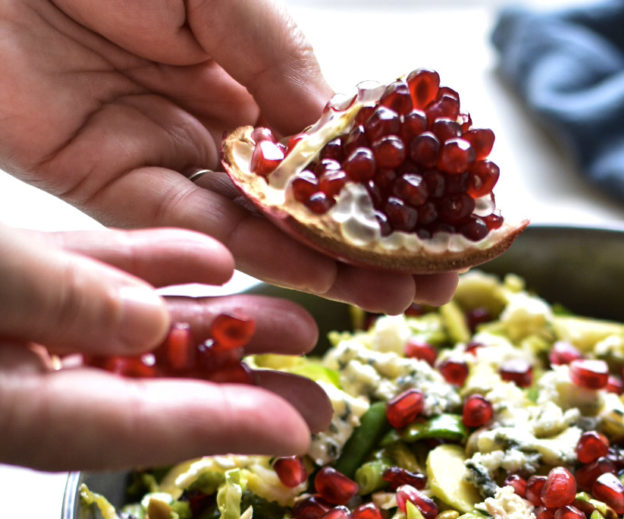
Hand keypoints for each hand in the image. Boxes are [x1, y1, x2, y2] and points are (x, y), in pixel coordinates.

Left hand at [0, 0, 457, 313]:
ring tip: (393, 295)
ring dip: (324, 266)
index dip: (392, 183)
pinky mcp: (111, 186)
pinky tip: (299, 275)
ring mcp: (168, 158)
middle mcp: (217, 122)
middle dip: (373, 245)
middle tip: (437, 282)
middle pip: (307, 202)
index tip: (448, 215)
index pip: (336, 143)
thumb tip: (340, 127)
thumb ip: (278, 54)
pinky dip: (240, 252)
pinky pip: (185, 228)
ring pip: (257, 228)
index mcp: (249, 65)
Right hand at [0, 222, 332, 470]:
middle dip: (246, 398)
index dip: (223, 429)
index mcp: (9, 404)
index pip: (135, 424)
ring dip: (221, 327)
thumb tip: (148, 321)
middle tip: (321, 406)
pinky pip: (98, 274)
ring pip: (137, 332)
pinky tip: (216, 259)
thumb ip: (50, 298)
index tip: (295, 432)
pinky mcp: (15, 274)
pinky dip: (156, 266)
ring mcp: (22, 325)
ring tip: (300, 328)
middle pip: (156, 396)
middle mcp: (26, 379)